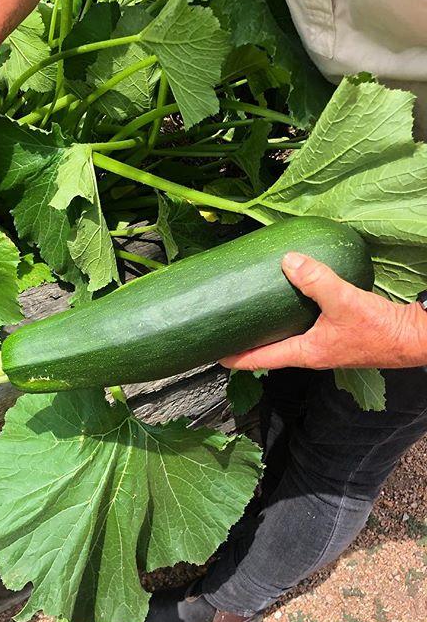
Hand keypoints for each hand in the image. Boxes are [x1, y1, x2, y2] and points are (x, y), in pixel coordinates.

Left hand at [220, 252, 426, 370]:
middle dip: (248, 342)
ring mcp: (323, 346)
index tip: (214, 353)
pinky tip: (290, 300)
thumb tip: (288, 260)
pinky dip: (290, 318)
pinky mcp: (336, 335)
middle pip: (269, 350)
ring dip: (268, 330)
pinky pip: (304, 328)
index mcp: (305, 354)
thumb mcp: (343, 301)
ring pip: (286, 339)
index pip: (260, 360)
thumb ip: (316, 280)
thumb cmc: (379, 330)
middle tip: (228, 330)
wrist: (413, 338)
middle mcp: (310, 354)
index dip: (235, 357)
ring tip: (251, 314)